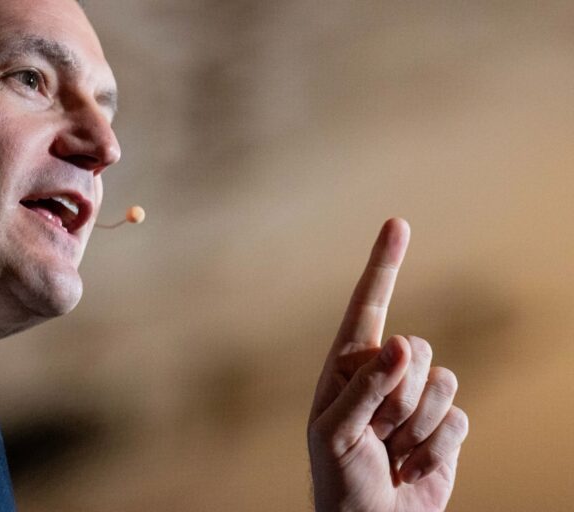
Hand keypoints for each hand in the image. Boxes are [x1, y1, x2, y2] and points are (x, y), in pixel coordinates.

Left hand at [307, 218, 468, 511]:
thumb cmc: (339, 476)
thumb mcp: (336, 430)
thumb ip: (366, 385)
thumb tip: (403, 342)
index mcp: (349, 366)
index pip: (368, 306)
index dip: (383, 264)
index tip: (397, 223)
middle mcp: (385, 373)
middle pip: (418, 348)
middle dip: (398, 396)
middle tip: (374, 430)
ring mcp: (417, 399)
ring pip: (442, 381)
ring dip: (415, 425)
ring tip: (391, 449)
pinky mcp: (444, 427)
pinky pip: (458, 418)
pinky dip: (434, 448)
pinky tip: (412, 465)